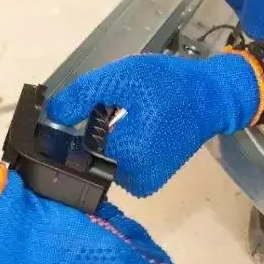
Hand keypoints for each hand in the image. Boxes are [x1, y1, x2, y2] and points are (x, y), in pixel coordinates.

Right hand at [0, 166, 196, 263]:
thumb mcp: (117, 263)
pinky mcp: (52, 245)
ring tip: (100, 214)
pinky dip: (93, 215)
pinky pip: (88, 229)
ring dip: (114, 226)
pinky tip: (87, 204)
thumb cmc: (54, 247)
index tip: (153, 250)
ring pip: (110, 245)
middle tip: (123, 228)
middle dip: (134, 244)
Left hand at [48, 52, 259, 197]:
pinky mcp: (150, 182)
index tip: (81, 111)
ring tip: (124, 115)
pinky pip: (121, 165)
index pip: (75, 148)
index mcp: (123, 155)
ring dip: (105, 141)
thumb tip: (53, 115)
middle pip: (89, 156)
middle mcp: (131, 179)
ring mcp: (142, 185)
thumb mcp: (121, 78)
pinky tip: (133, 128)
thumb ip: (82, 95)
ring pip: (104, 162)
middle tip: (111, 107)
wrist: (211, 97)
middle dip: (92, 133)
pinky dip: (121, 148)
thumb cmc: (167, 84)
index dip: (71, 128)